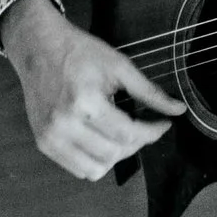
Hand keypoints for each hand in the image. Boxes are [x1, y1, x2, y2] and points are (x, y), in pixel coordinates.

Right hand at [0, 0, 184, 180]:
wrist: (37, 47)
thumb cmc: (78, 52)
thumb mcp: (118, 66)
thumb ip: (149, 92)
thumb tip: (178, 110)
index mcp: (85, 103)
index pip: (128, 135)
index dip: (152, 132)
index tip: (163, 124)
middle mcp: (65, 125)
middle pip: (114, 154)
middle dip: (136, 144)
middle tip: (142, 128)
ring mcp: (51, 137)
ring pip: (95, 170)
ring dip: (115, 157)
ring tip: (119, 136)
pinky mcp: (43, 143)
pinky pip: (77, 168)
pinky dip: (94, 160)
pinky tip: (100, 140)